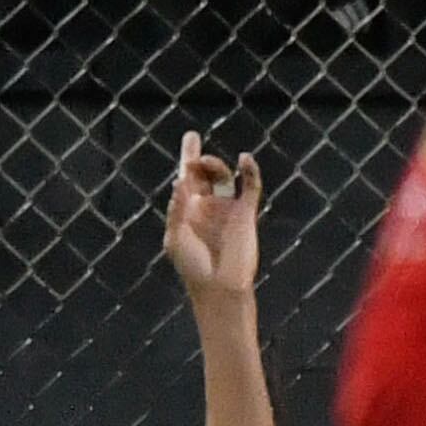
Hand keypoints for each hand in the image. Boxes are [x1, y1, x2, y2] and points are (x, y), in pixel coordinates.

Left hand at [164, 132, 261, 300]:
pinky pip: (250, 185)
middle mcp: (208, 207)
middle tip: (194, 158)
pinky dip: (250, 170)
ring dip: (216, 165)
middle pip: (205, 173)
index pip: (187, 179)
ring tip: (207, 164)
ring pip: (224, 175)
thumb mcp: (176, 237)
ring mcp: (227, 208)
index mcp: (188, 212)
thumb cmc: (193, 267)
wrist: (220, 287)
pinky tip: (244, 159)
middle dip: (200, 160)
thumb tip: (180, 181)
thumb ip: (178, 209)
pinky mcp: (246, 212)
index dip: (188, 158)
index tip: (191, 138)